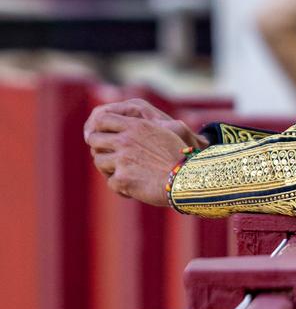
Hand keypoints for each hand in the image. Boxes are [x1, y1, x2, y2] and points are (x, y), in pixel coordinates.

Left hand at [83, 99, 206, 205]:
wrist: (187, 179)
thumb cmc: (179, 157)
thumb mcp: (163, 133)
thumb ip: (141, 129)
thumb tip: (126, 131)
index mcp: (136, 125)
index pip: (102, 119)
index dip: (99, 129)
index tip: (103, 138)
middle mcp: (125, 140)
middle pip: (94, 140)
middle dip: (101, 149)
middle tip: (112, 159)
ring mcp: (122, 159)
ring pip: (99, 161)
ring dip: (110, 169)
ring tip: (126, 175)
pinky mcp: (121, 179)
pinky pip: (111, 183)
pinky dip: (121, 188)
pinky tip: (135, 189)